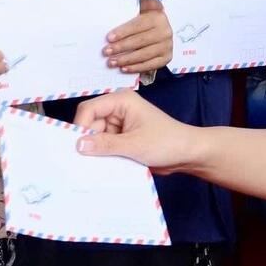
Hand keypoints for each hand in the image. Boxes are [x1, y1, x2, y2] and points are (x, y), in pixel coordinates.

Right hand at [75, 90, 200, 172]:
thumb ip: (105, 144)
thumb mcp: (134, 145)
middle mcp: (118, 109)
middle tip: (86, 161)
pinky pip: (105, 146)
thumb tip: (78, 144)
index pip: (88, 109)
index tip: (77, 148)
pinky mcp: (123, 138)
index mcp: (121, 100)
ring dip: (97, 151)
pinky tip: (107, 165)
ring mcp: (120, 125)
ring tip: (101, 164)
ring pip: (96, 137)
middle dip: (89, 142)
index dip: (80, 127)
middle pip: (90, 124)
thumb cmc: (167, 142)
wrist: (188, 153)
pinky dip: (105, 156)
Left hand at [106, 8, 172, 74]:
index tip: (109, 38)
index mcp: (158, 16)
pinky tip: (124, 68)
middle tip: (106, 52)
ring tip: (112, 62)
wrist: (160, 30)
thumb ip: (131, 8)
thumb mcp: (141, 9)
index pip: (137, 25)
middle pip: (140, 41)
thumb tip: (112, 11)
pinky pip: (150, 65)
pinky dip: (136, 68)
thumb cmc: (144, 20)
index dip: (122, 32)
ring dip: (126, 60)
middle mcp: (165, 31)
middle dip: (121, 47)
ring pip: (144, 54)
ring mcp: (167, 45)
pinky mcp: (167, 57)